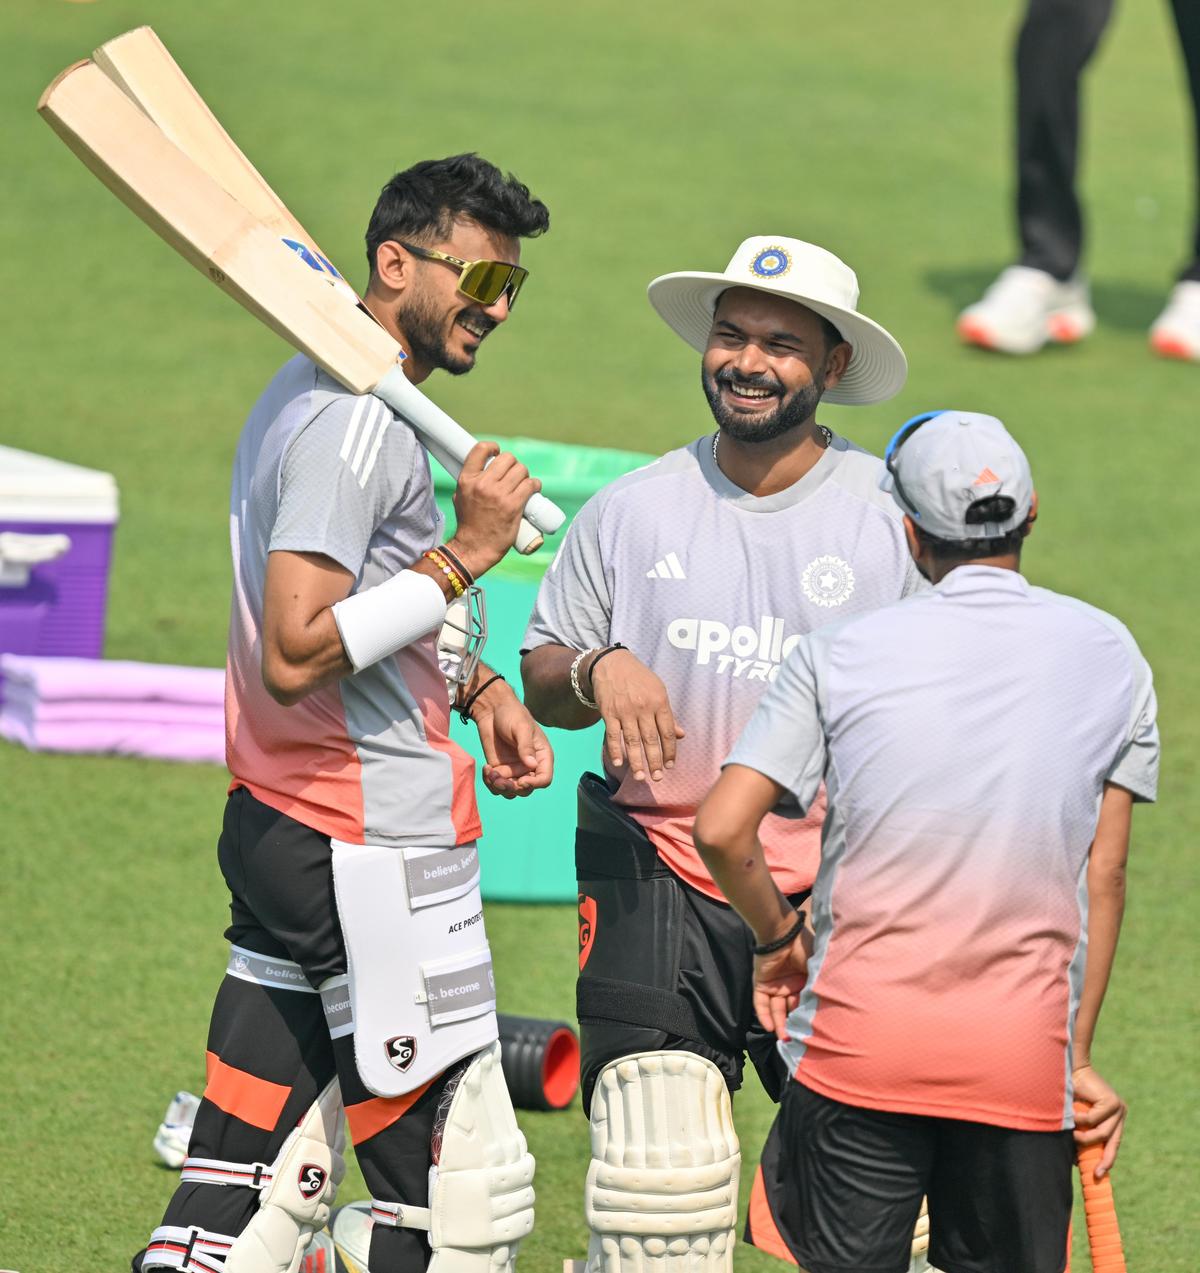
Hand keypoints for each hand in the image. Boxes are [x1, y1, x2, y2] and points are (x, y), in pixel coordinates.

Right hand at [448, 442, 540, 578]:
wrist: (474, 548)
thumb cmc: (469, 524)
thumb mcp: (461, 497)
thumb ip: (470, 482)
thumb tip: (482, 469)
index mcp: (467, 480)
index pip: (481, 449)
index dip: (493, 447)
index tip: (498, 453)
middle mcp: (483, 484)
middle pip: (507, 458)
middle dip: (513, 465)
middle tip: (514, 477)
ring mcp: (499, 495)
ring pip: (521, 470)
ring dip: (525, 476)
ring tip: (523, 485)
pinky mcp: (513, 506)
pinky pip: (531, 485)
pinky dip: (535, 485)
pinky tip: (533, 489)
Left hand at [470, 681, 553, 798]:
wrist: (492, 709)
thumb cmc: (512, 714)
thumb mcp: (521, 728)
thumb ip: (526, 746)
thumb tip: (532, 765)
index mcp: (541, 756)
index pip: (544, 779)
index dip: (534, 784)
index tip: (520, 780)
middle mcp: (529, 766)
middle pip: (526, 789)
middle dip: (513, 788)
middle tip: (499, 780)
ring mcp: (513, 769)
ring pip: (510, 791)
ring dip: (499, 787)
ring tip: (490, 773)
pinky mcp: (499, 769)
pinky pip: (495, 785)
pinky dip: (489, 782)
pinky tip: (486, 768)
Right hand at [589, 648, 684, 781]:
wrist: (611, 663)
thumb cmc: (639, 679)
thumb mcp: (659, 691)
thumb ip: (668, 715)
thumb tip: (681, 735)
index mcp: (659, 702)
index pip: (667, 732)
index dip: (670, 751)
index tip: (670, 766)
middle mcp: (643, 707)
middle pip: (650, 740)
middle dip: (655, 761)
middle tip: (657, 778)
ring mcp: (624, 711)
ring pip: (632, 741)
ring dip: (636, 761)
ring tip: (640, 777)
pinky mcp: (608, 712)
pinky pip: (612, 735)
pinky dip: (615, 750)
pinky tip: (619, 763)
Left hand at [752, 924, 811, 1041]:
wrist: (782, 933)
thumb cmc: (803, 947)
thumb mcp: (816, 967)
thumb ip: (819, 984)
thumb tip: (829, 1005)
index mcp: (804, 981)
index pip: (805, 1003)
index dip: (807, 1016)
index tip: (812, 1032)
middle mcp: (790, 985)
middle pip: (790, 1009)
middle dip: (792, 1025)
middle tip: (796, 1041)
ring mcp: (775, 985)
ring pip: (776, 1009)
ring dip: (778, 1024)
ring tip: (783, 1038)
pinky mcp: (761, 983)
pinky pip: (760, 1003)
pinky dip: (763, 1015)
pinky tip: (768, 1027)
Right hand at [1073, 1064, 1126, 1177]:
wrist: (1071, 1067)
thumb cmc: (1070, 1092)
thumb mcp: (1079, 1117)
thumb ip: (1081, 1133)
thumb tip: (1076, 1160)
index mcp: (1114, 1118)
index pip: (1114, 1144)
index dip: (1107, 1160)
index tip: (1098, 1175)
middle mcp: (1120, 1114)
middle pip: (1113, 1143)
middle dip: (1104, 1159)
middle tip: (1094, 1172)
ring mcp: (1118, 1108)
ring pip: (1102, 1134)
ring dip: (1083, 1136)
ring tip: (1070, 1132)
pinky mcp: (1112, 1102)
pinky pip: (1094, 1120)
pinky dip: (1080, 1120)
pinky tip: (1070, 1113)